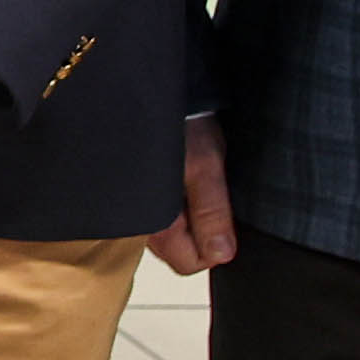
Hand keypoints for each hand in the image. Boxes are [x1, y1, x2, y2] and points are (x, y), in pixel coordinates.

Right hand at [148, 117, 239, 276]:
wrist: (153, 95)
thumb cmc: (180, 124)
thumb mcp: (205, 166)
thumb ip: (212, 213)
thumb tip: (222, 254)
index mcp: (155, 221)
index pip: (189, 264)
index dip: (213, 246)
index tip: (223, 217)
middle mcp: (139, 223)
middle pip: (179, 252)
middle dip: (201, 232)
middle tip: (209, 194)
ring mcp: (136, 211)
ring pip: (172, 235)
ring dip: (189, 216)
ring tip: (195, 182)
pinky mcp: (138, 196)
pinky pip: (162, 216)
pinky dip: (177, 204)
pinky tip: (181, 179)